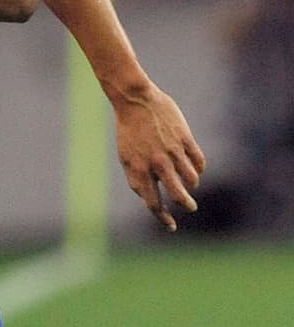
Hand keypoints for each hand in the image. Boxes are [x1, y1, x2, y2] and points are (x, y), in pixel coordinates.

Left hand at [112, 85, 206, 231]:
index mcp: (139, 170)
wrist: (135, 101)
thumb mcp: (127, 157)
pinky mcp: (184, 138)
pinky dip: (199, 169)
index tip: (171, 225)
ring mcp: (172, 151)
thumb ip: (138, 178)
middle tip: (190, 207)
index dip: (163, 217)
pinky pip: (198, 161)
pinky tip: (196, 171)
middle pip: (177, 194)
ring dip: (192, 185)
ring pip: (191, 179)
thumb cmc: (129, 132)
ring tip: (189, 186)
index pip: (153, 203)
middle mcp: (156, 163)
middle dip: (186, 205)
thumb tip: (151, 199)